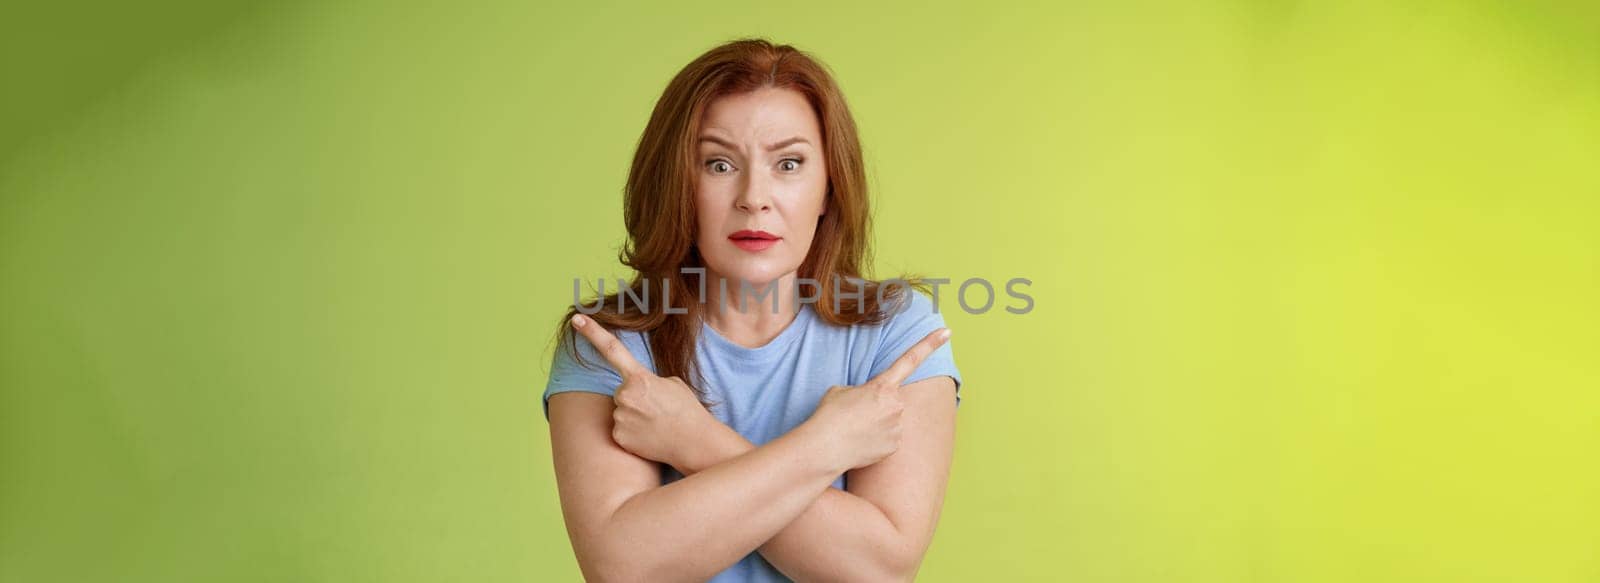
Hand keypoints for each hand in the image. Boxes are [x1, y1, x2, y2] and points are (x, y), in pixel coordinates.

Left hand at [570, 314, 718, 469]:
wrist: (694, 442)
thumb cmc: (687, 410)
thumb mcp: (672, 384)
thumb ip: (647, 381)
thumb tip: (633, 390)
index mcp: (639, 377)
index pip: (611, 349)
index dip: (592, 332)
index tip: (576, 319)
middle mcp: (625, 395)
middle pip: (621, 392)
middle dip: (635, 398)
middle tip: (657, 409)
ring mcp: (620, 417)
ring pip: (620, 411)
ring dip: (634, 416)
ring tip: (656, 424)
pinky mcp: (618, 436)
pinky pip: (620, 430)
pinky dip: (632, 433)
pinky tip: (649, 436)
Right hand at [803, 328, 951, 471]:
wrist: (825, 447)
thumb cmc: (830, 416)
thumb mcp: (842, 390)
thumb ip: (864, 391)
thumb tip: (872, 404)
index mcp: (882, 386)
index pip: (910, 359)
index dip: (930, 343)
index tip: (947, 332)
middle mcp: (896, 405)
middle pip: (892, 400)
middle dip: (878, 406)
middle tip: (856, 415)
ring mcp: (898, 427)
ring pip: (891, 421)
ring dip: (877, 424)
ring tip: (855, 430)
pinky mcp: (895, 446)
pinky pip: (889, 439)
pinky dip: (877, 440)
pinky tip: (861, 443)